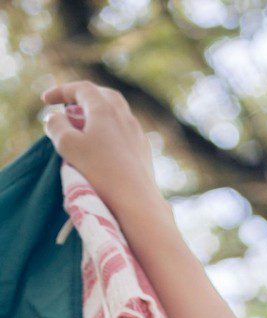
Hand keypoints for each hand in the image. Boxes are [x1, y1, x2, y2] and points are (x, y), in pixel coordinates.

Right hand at [38, 80, 162, 220]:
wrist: (137, 202)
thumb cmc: (101, 171)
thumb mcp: (68, 145)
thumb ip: (56, 126)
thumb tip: (54, 118)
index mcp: (105, 109)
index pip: (81, 88)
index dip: (61, 91)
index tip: (45, 101)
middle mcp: (125, 116)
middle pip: (103, 96)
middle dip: (83, 98)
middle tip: (69, 107)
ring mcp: (138, 134)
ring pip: (117, 114)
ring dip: (98, 115)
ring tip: (85, 127)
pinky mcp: (144, 153)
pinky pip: (125, 133)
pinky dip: (110, 131)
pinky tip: (105, 146)